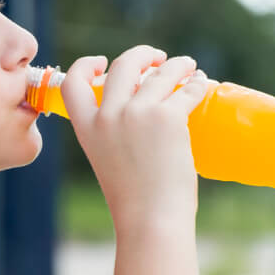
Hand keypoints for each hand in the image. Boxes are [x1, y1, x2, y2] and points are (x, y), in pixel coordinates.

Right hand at [60, 46, 210, 229]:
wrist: (150, 220)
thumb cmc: (134, 200)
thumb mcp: (108, 160)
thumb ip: (114, 134)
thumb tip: (141, 111)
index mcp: (87, 128)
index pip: (73, 82)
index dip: (86, 65)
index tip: (102, 61)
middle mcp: (108, 115)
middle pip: (124, 65)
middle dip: (143, 54)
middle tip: (158, 58)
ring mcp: (138, 113)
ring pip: (161, 73)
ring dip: (178, 65)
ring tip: (189, 67)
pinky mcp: (168, 117)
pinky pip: (186, 90)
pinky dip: (196, 83)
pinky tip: (200, 82)